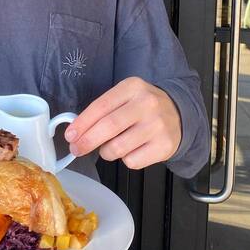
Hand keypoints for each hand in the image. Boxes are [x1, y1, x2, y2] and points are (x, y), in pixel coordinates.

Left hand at [63, 77, 181, 169]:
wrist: (179, 114)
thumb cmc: (143, 106)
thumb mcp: (126, 97)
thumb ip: (103, 109)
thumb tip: (76, 131)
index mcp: (133, 87)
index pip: (101, 106)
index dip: (82, 123)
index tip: (70, 135)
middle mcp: (147, 104)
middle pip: (108, 127)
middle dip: (87, 141)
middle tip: (76, 149)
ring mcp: (157, 126)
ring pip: (118, 148)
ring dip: (106, 152)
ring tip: (110, 147)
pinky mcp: (164, 146)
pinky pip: (132, 161)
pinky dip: (125, 160)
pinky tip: (132, 150)